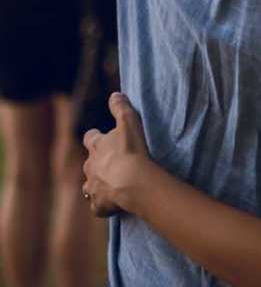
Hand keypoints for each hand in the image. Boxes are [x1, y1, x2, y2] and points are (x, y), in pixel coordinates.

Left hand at [82, 93, 150, 218]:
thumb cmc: (131, 149)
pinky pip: (98, 205)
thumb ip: (120, 107)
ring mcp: (92, 188)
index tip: (101, 136)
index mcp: (96, 147)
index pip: (90, 138)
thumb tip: (114, 94)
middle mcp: (89, 167)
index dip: (95, 137)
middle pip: (89, 163)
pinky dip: (103, 203)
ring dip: (98, 183)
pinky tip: (113, 203)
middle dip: (98, 162)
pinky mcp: (98, 205)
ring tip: (112, 184)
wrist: (132, 181)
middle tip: (114, 162)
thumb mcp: (129, 121)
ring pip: (90, 185)